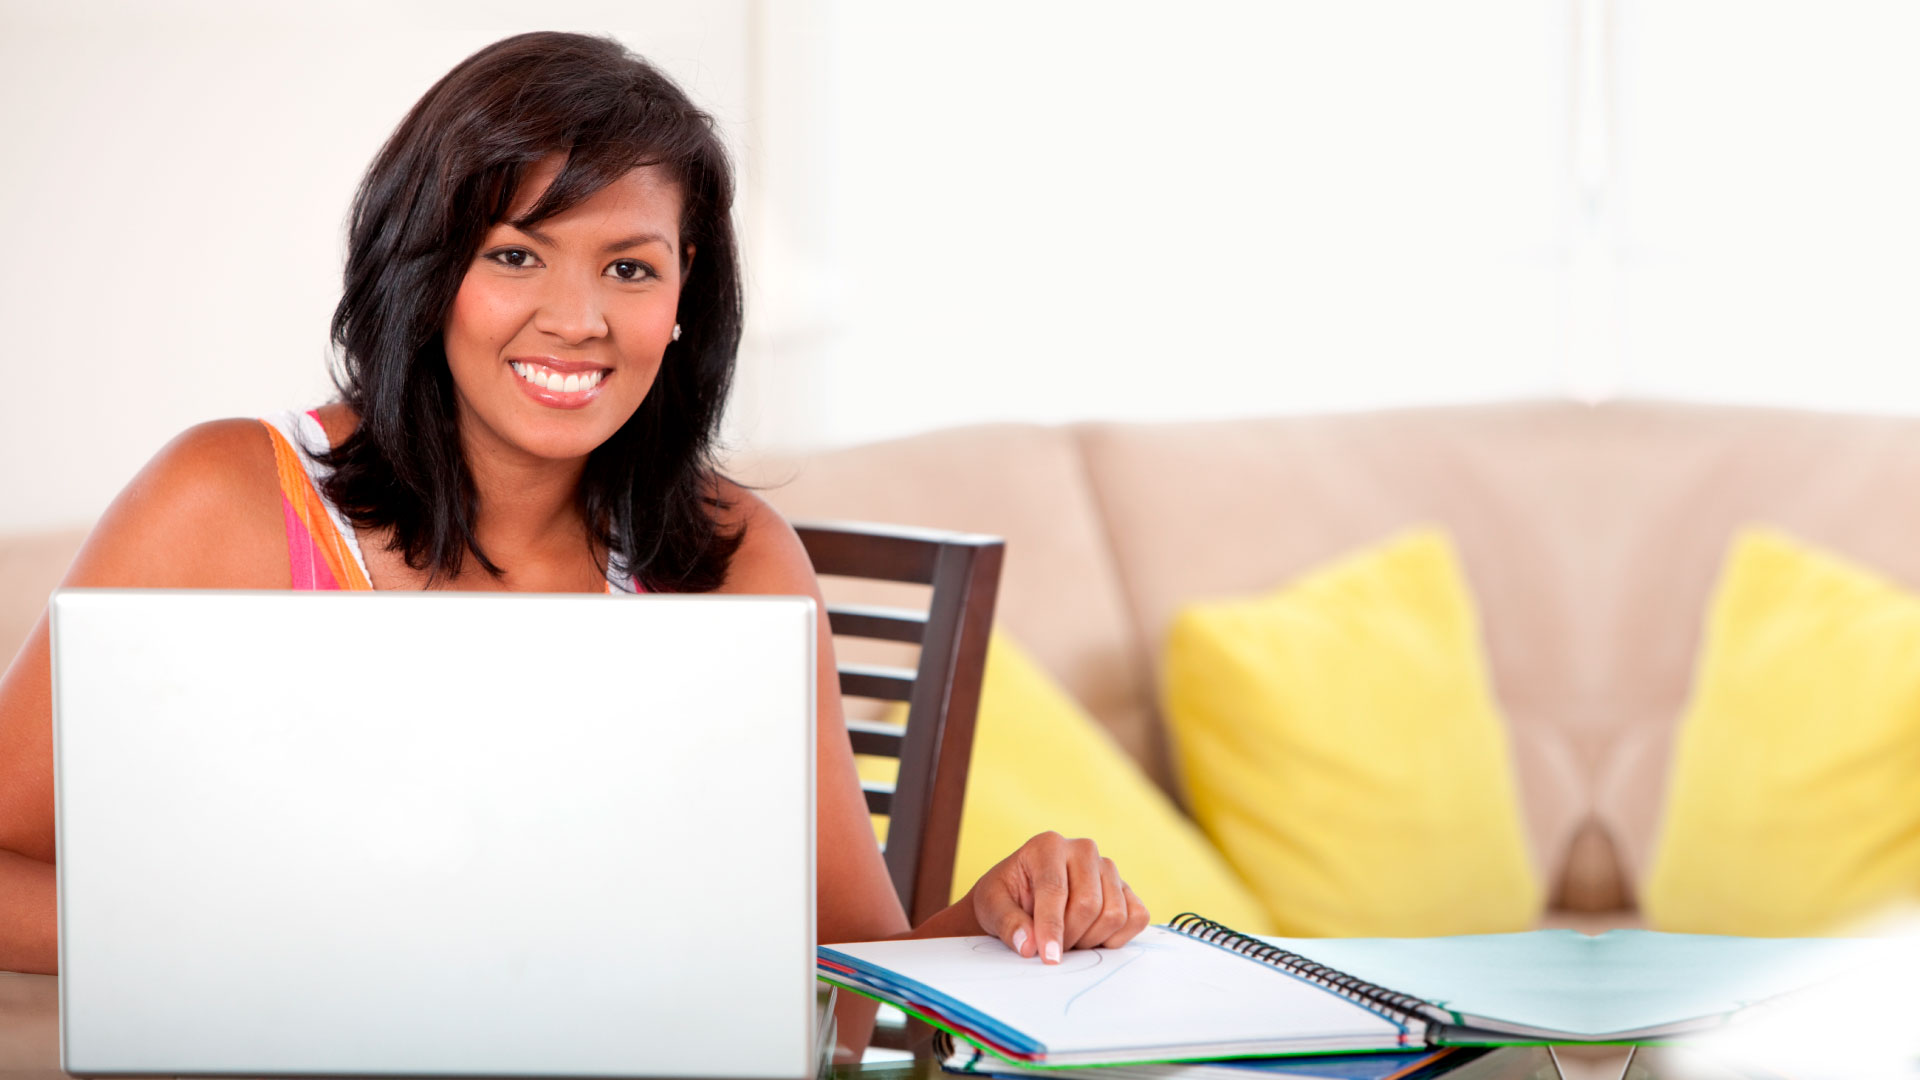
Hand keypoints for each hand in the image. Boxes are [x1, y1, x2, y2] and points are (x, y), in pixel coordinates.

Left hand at [965, 832, 1150, 962]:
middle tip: (1052, 947)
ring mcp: (1108, 867)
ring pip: (1114, 914)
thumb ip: (1008, 924)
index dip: (1052, 927)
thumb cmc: (1006, 898)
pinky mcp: (1125, 888)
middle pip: (1089, 904)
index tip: (1049, 957)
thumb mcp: (991, 907)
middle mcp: (1082, 849)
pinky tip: (1092, 936)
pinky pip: (1136, 917)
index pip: (1055, 889)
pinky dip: (1116, 937)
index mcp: (1047, 845)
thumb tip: (1029, 945)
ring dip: (1090, 939)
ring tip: (1069, 938)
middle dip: (1070, 936)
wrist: (1022, 896)